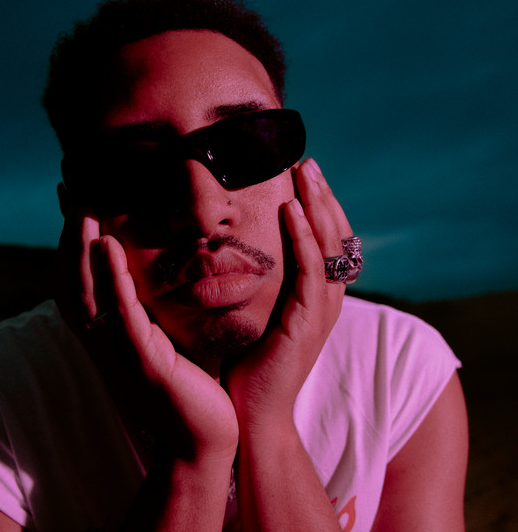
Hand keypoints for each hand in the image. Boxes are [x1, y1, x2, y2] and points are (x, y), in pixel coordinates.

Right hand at [56, 197, 238, 465]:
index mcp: (110, 333)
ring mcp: (120, 351)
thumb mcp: (163, 338)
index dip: (70, 242)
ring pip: (90, 292)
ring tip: (83, 208)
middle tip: (71, 191)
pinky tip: (108, 247)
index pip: (80, 279)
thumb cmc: (187, 385)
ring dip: (82, 249)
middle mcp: (105, 340)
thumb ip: (151, 306)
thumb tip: (157, 270)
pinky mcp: (143, 361)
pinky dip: (111, 279)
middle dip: (69, 237)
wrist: (201, 439)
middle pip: (73, 280)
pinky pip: (122, 313)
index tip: (70, 201)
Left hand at [225, 158, 351, 427]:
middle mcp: (327, 300)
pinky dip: (302, 237)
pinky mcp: (307, 322)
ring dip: (317, 205)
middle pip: (334, 236)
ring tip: (306, 171)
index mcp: (317, 296)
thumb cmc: (250, 364)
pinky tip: (292, 208)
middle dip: (322, 196)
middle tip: (308, 162)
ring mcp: (321, 311)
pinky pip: (310, 270)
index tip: (302, 175)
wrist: (252, 413)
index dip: (319, 206)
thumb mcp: (261, 313)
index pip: (325, 241)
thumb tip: (240, 252)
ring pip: (328, 246)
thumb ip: (264, 284)